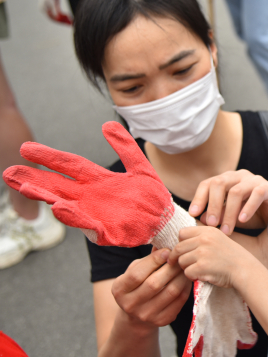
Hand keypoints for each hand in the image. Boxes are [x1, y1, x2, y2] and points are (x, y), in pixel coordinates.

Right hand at [2, 121, 173, 246]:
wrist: (165, 220)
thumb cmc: (150, 196)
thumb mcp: (140, 167)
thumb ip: (125, 147)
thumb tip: (108, 124)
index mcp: (98, 180)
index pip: (69, 165)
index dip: (49, 157)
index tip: (26, 149)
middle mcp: (91, 197)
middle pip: (58, 185)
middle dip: (34, 179)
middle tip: (10, 172)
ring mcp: (96, 214)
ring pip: (65, 204)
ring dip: (47, 197)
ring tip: (28, 188)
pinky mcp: (106, 232)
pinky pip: (88, 224)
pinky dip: (74, 217)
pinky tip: (61, 208)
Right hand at [113, 247, 191, 327]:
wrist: (137, 316)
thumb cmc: (137, 285)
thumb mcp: (135, 271)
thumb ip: (148, 259)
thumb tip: (165, 244)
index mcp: (119, 290)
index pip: (137, 274)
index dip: (154, 260)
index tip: (167, 250)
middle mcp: (131, 305)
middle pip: (155, 283)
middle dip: (171, 267)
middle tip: (181, 256)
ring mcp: (147, 315)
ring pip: (171, 291)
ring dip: (182, 275)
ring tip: (186, 265)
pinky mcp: (163, 320)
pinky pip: (180, 300)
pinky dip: (186, 286)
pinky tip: (187, 277)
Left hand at [168, 226, 255, 289]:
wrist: (245, 270)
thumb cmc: (232, 257)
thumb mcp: (219, 239)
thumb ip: (203, 237)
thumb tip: (180, 240)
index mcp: (208, 231)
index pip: (182, 233)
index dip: (181, 242)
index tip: (185, 250)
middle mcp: (204, 239)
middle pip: (178, 248)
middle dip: (179, 257)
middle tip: (183, 264)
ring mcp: (203, 252)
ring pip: (181, 261)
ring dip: (187, 268)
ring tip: (198, 270)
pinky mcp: (202, 266)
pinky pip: (187, 272)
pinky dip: (192, 276)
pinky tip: (202, 276)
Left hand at [188, 170, 267, 234]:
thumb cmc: (251, 215)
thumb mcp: (230, 217)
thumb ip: (217, 216)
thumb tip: (200, 218)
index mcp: (227, 180)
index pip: (208, 183)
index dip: (199, 197)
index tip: (193, 214)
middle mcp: (239, 176)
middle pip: (219, 183)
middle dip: (213, 205)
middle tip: (211, 224)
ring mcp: (254, 180)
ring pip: (236, 191)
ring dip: (230, 212)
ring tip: (227, 230)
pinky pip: (256, 194)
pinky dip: (248, 208)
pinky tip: (243, 220)